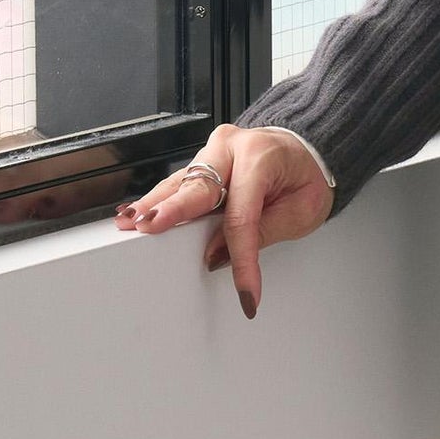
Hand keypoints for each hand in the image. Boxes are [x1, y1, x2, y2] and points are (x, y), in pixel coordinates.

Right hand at [114, 124, 334, 318]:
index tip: (245, 292)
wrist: (309, 150)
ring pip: (181, 183)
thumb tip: (217, 255)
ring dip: (155, 206)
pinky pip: (180, 183)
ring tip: (130, 223)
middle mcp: (234, 147)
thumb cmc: (306, 178)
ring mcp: (216, 151)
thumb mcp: (301, 210)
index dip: (241, 258)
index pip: (242, 215)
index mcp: (263, 156)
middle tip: (148, 228)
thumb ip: (262, 232)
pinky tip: (136, 214)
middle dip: (172, 210)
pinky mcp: (204, 160)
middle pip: (199, 187)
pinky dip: (160, 201)